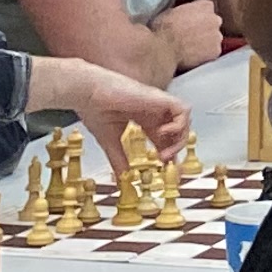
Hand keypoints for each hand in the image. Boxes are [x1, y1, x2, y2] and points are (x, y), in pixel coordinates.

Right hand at [33, 60, 192, 168]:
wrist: (87, 92)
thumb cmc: (94, 108)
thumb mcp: (109, 142)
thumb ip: (118, 160)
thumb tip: (122, 179)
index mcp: (143, 118)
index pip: (164, 138)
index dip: (168, 154)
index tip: (164, 169)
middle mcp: (153, 111)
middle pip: (178, 130)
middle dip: (176, 150)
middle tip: (165, 165)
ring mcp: (157, 104)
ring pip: (184, 120)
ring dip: (179, 139)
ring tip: (163, 153)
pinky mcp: (159, 97)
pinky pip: (183, 110)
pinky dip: (179, 125)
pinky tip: (162, 134)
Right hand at [156, 0, 225, 70]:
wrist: (164, 48)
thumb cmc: (164, 29)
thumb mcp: (172, 11)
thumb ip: (186, 12)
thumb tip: (184, 17)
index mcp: (205, 5)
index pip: (207, 8)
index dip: (197, 16)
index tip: (190, 21)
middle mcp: (215, 19)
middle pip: (213, 23)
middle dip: (204, 29)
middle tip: (190, 36)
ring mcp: (217, 36)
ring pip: (214, 39)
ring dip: (206, 42)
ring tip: (190, 48)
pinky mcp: (215, 51)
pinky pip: (212, 53)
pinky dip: (205, 55)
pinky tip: (193, 57)